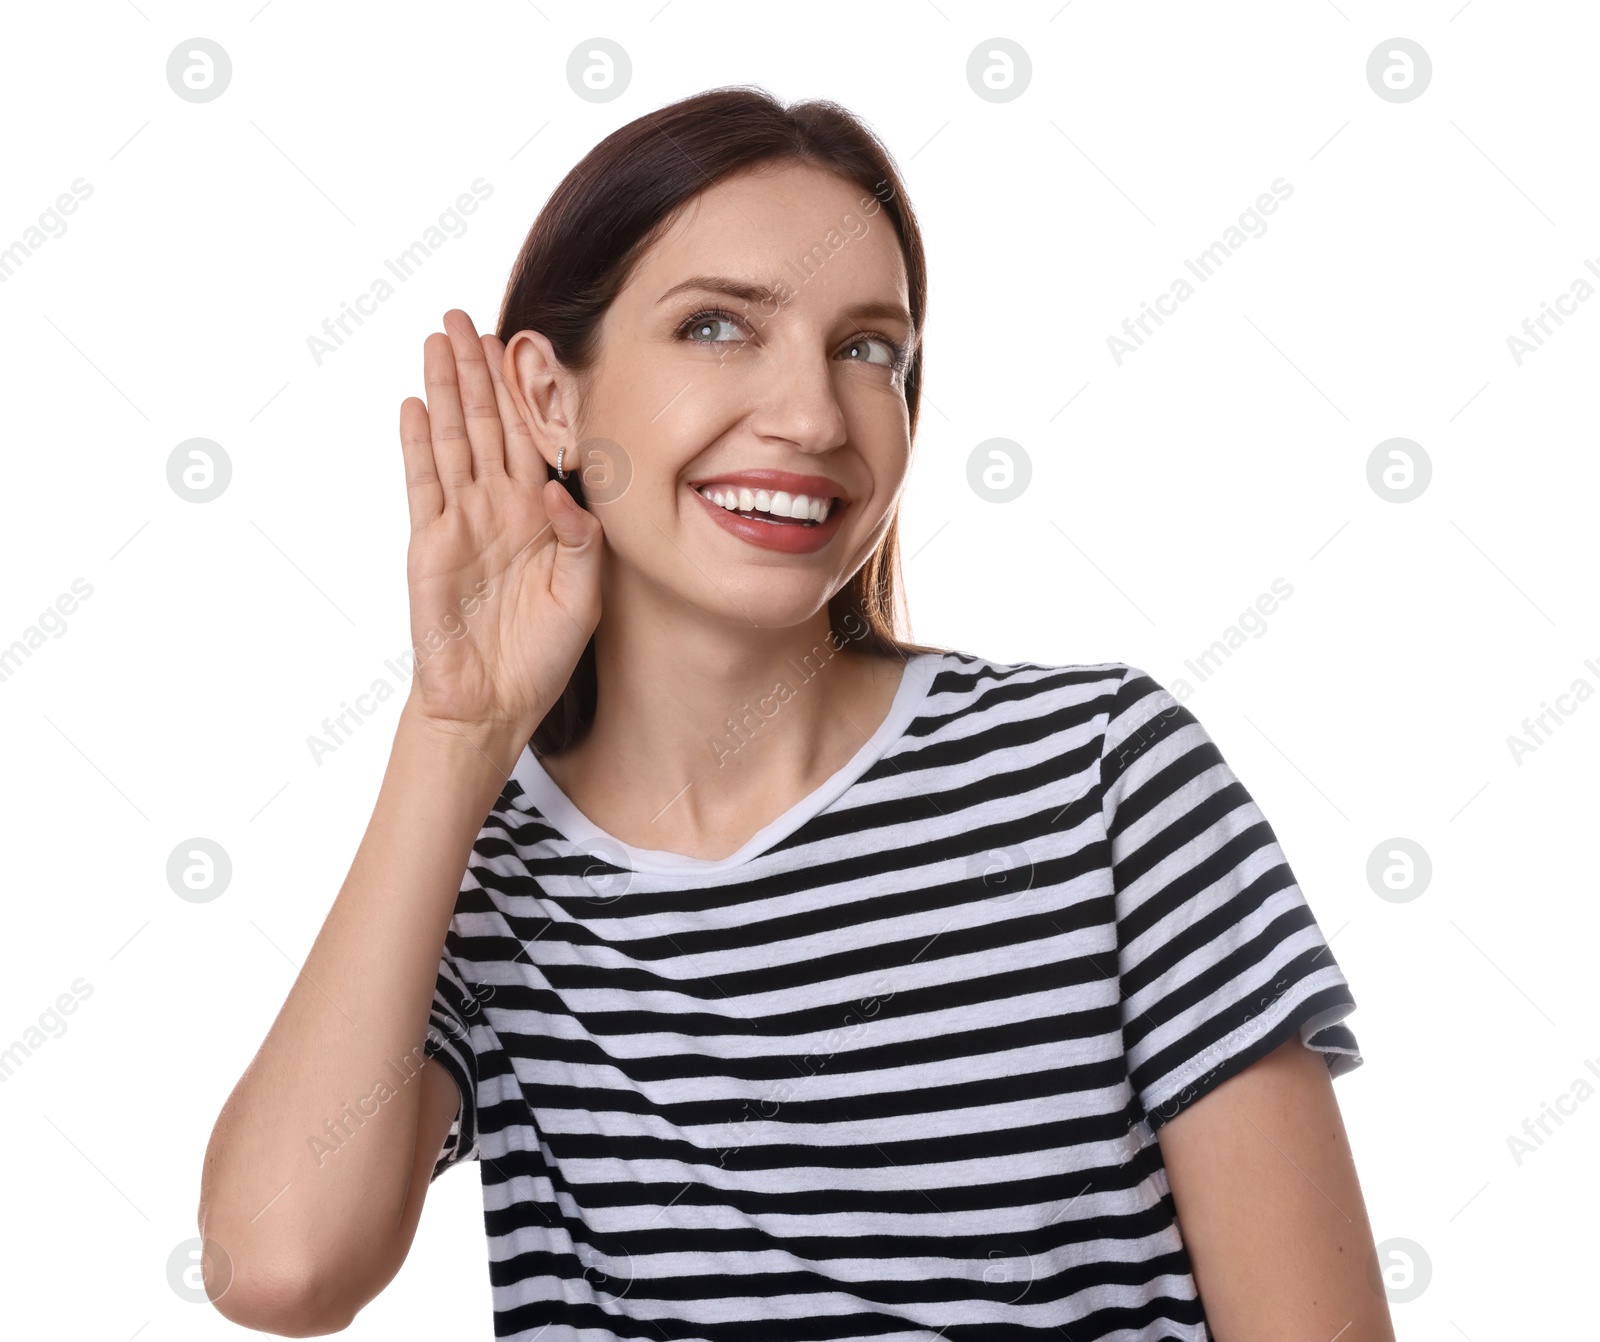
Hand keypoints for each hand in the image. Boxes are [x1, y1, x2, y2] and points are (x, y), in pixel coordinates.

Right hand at [398, 309, 602, 740]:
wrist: (493, 702)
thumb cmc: (542, 653)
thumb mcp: (584, 596)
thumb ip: (583, 541)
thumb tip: (558, 491)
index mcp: (543, 515)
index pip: (534, 438)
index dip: (527, 393)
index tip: (526, 344)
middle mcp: (501, 507)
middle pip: (488, 423)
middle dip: (480, 370)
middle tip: (468, 316)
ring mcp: (462, 520)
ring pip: (453, 438)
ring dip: (446, 388)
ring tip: (439, 338)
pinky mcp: (430, 542)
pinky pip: (423, 482)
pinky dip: (418, 442)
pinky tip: (414, 403)